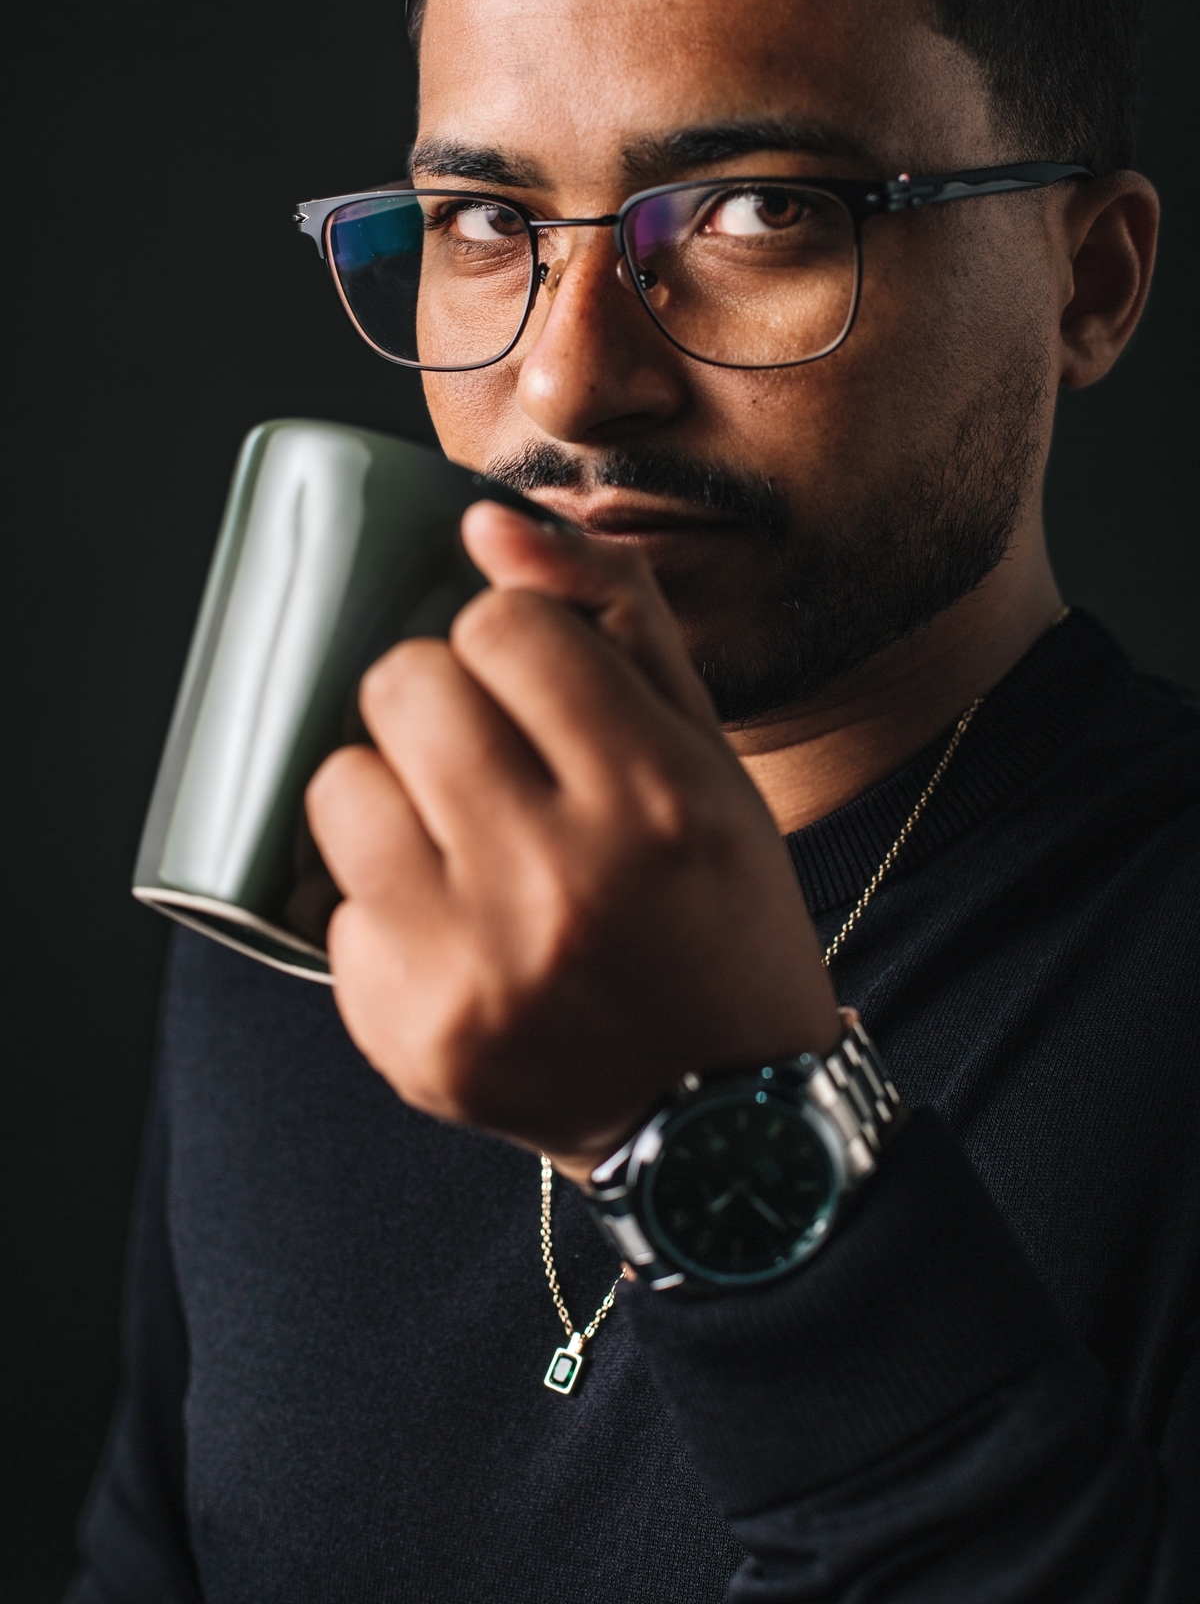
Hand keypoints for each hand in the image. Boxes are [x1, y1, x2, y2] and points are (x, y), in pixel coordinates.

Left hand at [306, 502, 840, 1179]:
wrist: (724, 1123)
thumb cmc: (715, 911)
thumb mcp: (708, 753)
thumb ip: (613, 614)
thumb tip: (481, 523)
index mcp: (656, 796)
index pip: (502, 625)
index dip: (510, 643)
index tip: (535, 690)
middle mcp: (562, 881)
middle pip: (404, 685)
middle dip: (436, 697)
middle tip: (483, 756)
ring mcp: (476, 968)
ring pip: (340, 784)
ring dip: (386, 788)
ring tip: (454, 835)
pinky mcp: (410, 1037)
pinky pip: (331, 902)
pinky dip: (379, 898)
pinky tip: (452, 927)